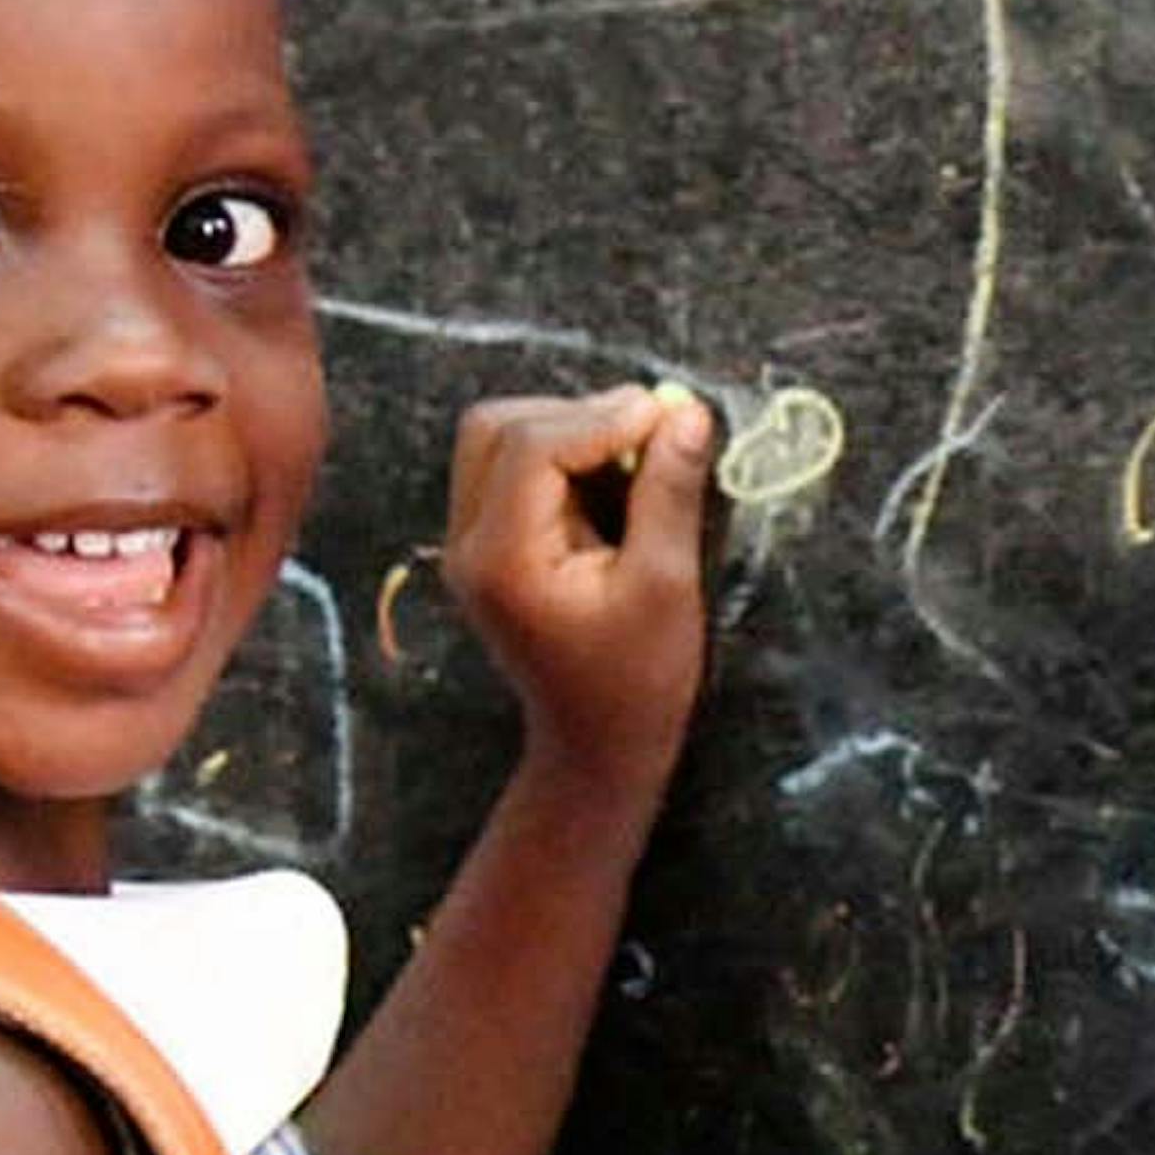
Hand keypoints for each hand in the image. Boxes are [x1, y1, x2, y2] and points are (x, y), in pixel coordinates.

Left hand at [437, 386, 721, 799]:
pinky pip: (504, 466)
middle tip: (652, 429)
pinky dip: (556, 452)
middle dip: (579, 414)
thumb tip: (686, 410)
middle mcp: (468, 544)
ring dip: (566, 427)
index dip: (603, 417)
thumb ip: (670, 493)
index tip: (669, 415)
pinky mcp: (484, 543)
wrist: (597, 743)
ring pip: (496, 437)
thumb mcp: (667, 584)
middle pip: (499, 427)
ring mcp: (467, 543)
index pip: (534, 448)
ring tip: (633, 449)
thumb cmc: (640, 679)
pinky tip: (607, 473)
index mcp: (503, 559)